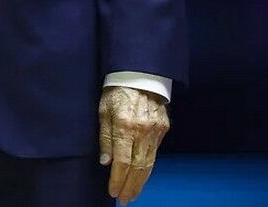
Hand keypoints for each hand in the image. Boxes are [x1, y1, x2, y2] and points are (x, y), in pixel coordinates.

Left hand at [98, 86, 169, 204]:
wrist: (140, 73)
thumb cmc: (116, 91)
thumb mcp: (104, 110)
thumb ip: (105, 136)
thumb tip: (106, 162)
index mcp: (125, 126)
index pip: (122, 161)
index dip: (118, 180)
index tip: (113, 192)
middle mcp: (143, 130)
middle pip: (138, 167)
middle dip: (131, 186)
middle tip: (125, 200)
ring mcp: (156, 130)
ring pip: (149, 163)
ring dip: (141, 181)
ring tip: (133, 193)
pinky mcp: (163, 128)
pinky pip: (155, 152)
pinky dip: (148, 166)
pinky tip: (142, 174)